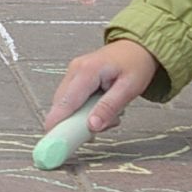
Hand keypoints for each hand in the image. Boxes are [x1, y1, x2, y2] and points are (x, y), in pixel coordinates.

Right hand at [44, 39, 158, 133]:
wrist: (137, 48)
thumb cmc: (136, 64)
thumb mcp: (129, 88)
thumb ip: (109, 107)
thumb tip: (91, 126)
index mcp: (87, 71)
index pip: (66, 103)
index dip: (57, 125)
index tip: (54, 144)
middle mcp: (75, 70)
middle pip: (62, 106)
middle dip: (76, 123)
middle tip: (98, 129)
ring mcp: (72, 72)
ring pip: (66, 106)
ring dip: (82, 118)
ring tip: (108, 115)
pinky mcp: (74, 77)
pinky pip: (71, 101)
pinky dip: (83, 111)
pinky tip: (101, 108)